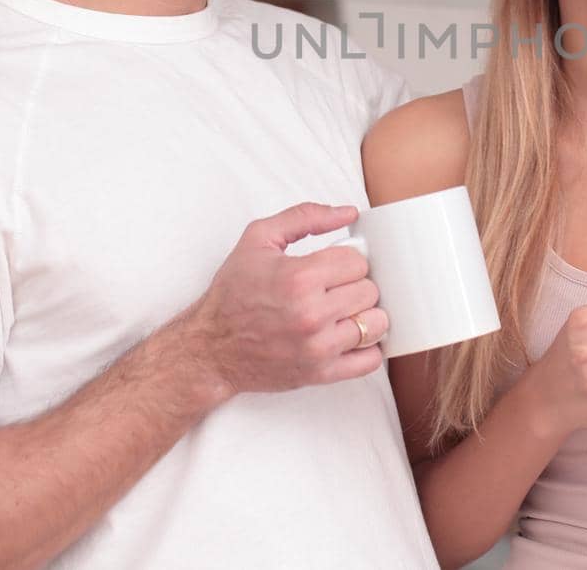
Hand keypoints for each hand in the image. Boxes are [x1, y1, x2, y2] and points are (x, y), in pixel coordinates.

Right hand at [185, 203, 387, 396]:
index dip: (347, 260)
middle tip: (336, 288)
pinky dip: (367, 347)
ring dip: (365, 315)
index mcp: (299, 277)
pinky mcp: (320, 374)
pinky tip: (349, 336)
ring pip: (376, 323)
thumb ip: (305, 217)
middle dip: (356, 285)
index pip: (358, 261)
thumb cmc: (233, 292)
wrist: (210, 346)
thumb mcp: (259, 238)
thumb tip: (348, 212)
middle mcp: (311, 314)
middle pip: (369, 291)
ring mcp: (318, 347)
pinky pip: (370, 360)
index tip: (333, 267)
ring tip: (344, 312)